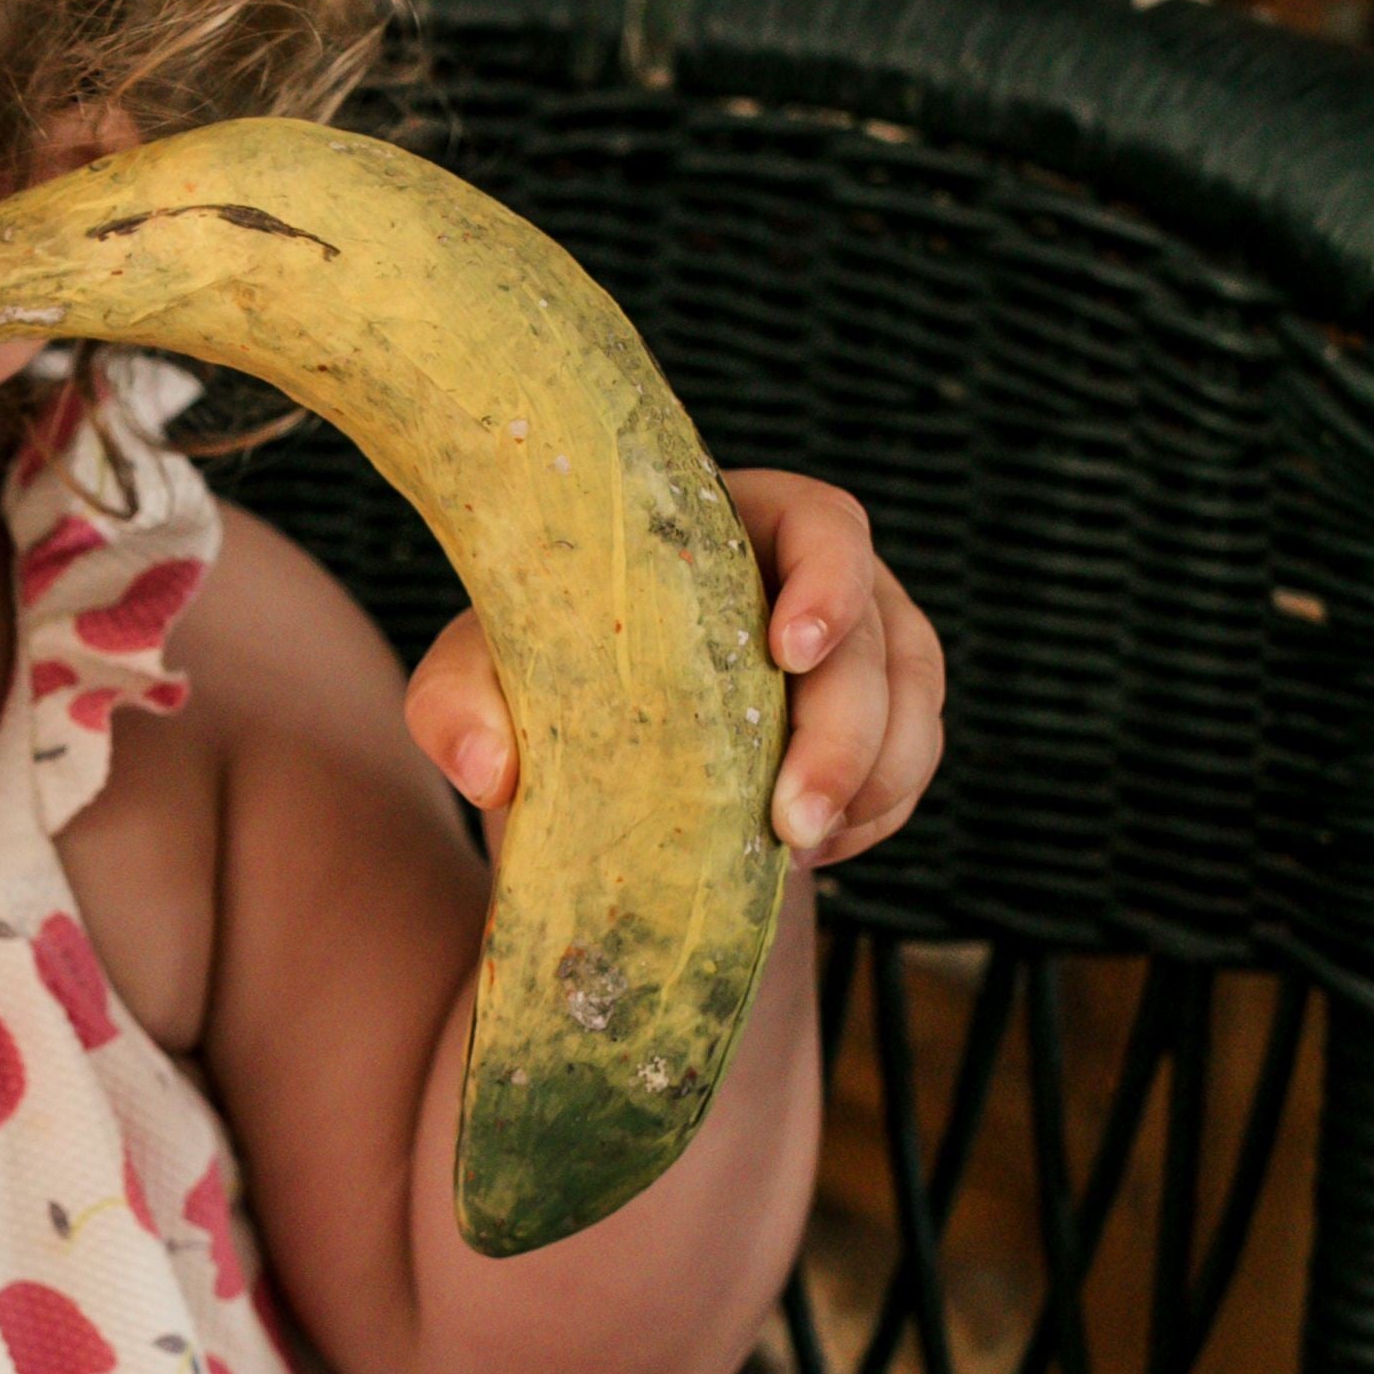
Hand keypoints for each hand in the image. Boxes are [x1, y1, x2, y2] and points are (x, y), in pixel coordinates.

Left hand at [404, 465, 943, 869]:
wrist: (579, 741)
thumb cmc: (533, 677)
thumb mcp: (477, 679)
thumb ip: (459, 706)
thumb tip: (487, 772)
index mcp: (732, 525)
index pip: (822, 521)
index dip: (828, 580)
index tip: (789, 651)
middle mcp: (814, 574)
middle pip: (875, 638)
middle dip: (845, 736)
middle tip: (790, 822)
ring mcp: (862, 643)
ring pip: (914, 706)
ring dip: (873, 784)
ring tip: (796, 848)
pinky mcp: (880, 716)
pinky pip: (908, 765)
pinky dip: (876, 813)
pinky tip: (810, 852)